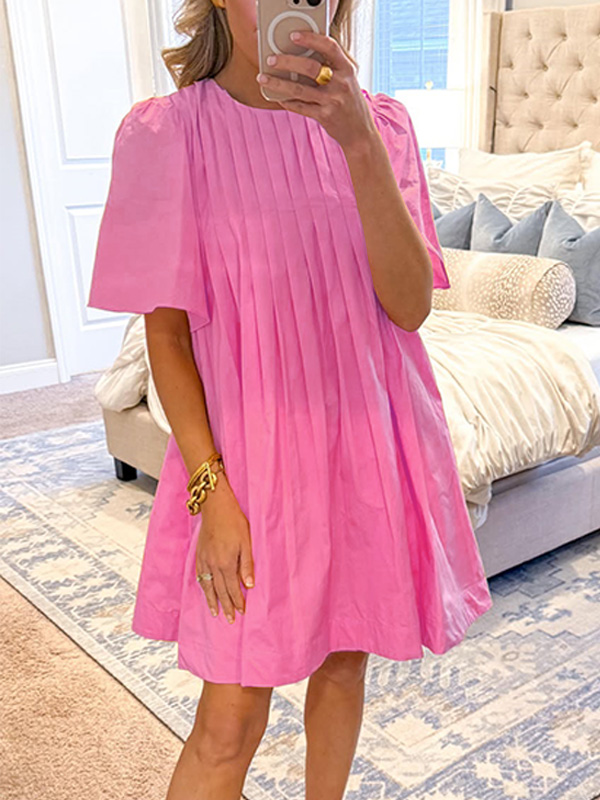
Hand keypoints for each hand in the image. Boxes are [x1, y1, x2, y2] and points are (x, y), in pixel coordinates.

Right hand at [195, 473, 253, 623]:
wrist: (215, 507)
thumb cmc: (234, 522)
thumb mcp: (246, 542)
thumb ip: (247, 565)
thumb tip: (249, 585)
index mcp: (227, 563)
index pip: (232, 588)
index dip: (237, 601)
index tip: (241, 612)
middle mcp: (213, 565)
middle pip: (220, 591)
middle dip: (226, 606)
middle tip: (230, 620)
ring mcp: (204, 560)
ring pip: (207, 586)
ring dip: (212, 600)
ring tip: (215, 613)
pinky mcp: (199, 555)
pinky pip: (200, 576)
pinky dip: (202, 586)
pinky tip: (205, 591)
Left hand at [256, 30, 376, 149]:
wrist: (361, 133)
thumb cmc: (350, 103)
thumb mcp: (347, 81)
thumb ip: (332, 68)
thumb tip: (302, 55)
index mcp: (347, 69)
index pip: (329, 47)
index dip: (311, 39)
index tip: (294, 35)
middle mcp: (341, 84)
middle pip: (310, 67)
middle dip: (287, 61)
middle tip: (271, 59)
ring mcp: (332, 101)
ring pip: (299, 89)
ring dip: (278, 83)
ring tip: (262, 78)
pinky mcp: (324, 116)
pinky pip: (300, 107)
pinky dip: (287, 102)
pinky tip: (277, 97)